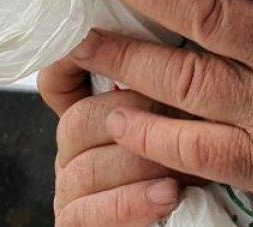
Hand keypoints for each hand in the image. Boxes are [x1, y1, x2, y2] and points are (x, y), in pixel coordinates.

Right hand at [38, 57, 182, 225]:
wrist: (186, 211)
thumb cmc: (194, 164)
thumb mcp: (184, 117)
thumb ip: (166, 85)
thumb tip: (175, 43)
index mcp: (94, 114)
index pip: (58, 82)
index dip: (71, 65)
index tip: (97, 47)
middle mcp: (73, 147)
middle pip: (78, 120)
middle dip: (134, 115)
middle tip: (181, 112)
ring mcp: (69, 187)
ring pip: (86, 167)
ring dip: (142, 165)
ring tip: (185, 165)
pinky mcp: (74, 222)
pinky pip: (87, 212)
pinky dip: (131, 202)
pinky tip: (169, 195)